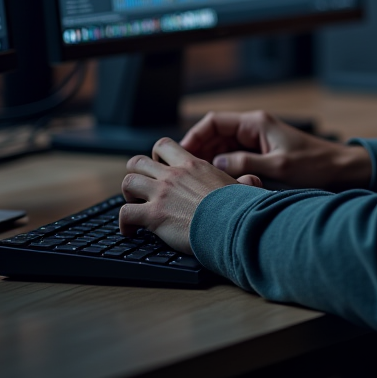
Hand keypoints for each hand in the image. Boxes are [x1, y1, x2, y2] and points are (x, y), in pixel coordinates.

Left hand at [119, 137, 262, 253]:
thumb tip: (252, 180)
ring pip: (127, 182)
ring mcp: (161, 193)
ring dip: (127, 195)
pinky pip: (125, 213)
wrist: (232, 224)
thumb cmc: (238, 207)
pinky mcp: (153, 215)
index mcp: (192, 165)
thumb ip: (244, 180)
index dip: (156, 156)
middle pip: (137, 161)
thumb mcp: (242, 187)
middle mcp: (173, 175)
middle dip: (135, 174)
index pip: (163, 146)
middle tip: (142, 189)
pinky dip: (124, 223)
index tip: (159, 169)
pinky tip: (131, 231)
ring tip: (134, 206)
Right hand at [179, 109, 371, 190]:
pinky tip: (217, 185)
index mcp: (257, 123)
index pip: (214, 122)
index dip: (194, 136)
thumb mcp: (278, 166)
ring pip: (222, 149)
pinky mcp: (262, 156)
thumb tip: (217, 165)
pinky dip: (223, 170)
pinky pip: (234, 160)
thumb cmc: (315, 165)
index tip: (182, 154)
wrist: (340, 170)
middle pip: (214, 136)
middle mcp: (254, 129)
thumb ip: (246, 164)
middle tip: (183, 173)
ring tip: (195, 182)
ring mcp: (257, 143)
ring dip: (209, 163)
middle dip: (197, 152)